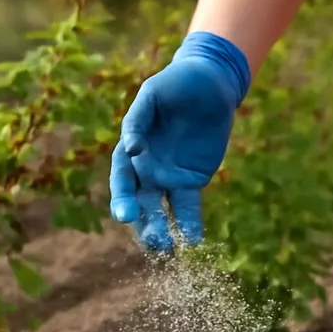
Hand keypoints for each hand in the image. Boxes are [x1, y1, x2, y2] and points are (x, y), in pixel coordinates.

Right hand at [110, 31, 250, 252]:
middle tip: (150, 241)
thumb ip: (138, 119)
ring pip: (161, 208)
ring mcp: (169, 176)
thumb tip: (131, 147)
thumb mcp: (153, 94)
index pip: (122, 176)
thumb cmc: (175, 84)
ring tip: (166, 249)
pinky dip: (189, 224)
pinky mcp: (192, 179)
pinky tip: (192, 240)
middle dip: (142, 221)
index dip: (122, 195)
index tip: (126, 214)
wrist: (209, 83)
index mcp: (131, 147)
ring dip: (162, 229)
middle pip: (139, 199)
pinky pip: (188, 206)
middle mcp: (146, 167)